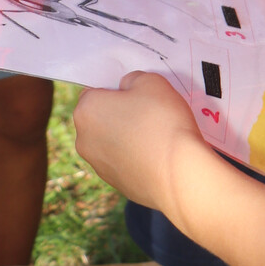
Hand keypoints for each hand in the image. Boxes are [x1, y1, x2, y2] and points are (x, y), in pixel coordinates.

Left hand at [73, 71, 201, 207]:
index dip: (117, 90)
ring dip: (128, 136)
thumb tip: (127, 90)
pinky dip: (137, 157)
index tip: (138, 94)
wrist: (179, 174)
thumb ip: (132, 80)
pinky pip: (124, 162)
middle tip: (150, 112)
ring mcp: (99, 166)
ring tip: (157, 135)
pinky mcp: (116, 185)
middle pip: (101, 118)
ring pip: (112, 142)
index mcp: (86, 111)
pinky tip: (159, 155)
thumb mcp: (150, 81)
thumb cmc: (162, 120)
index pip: (95, 91)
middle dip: (121, 113)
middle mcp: (84, 140)